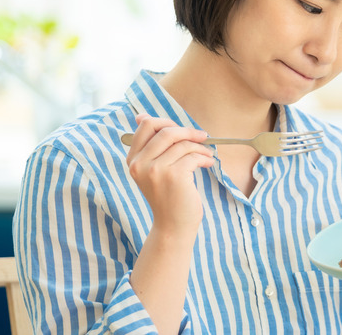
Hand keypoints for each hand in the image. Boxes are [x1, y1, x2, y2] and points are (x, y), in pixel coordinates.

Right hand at [125, 114, 213, 238]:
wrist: (173, 226)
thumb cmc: (168, 196)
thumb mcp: (152, 170)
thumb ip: (150, 146)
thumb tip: (142, 116)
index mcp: (133, 159)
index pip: (146, 125)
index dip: (167, 122)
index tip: (181, 129)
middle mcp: (139, 164)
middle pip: (166, 131)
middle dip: (188, 131)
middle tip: (202, 136)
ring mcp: (155, 170)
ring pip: (183, 144)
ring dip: (200, 147)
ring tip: (208, 155)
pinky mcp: (173, 176)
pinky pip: (193, 156)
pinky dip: (204, 158)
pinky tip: (208, 164)